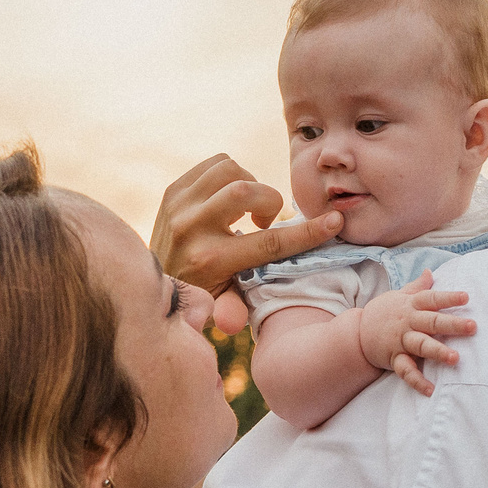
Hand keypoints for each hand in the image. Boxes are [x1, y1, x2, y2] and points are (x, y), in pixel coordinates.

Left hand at [151, 154, 342, 296]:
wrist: (153, 276)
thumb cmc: (200, 291)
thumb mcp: (220, 305)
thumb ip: (232, 311)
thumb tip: (232, 324)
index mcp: (210, 260)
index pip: (268, 243)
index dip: (307, 233)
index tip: (334, 221)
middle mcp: (192, 229)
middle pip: (245, 190)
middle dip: (269, 200)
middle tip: (265, 220)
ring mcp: (180, 205)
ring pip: (230, 169)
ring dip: (251, 183)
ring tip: (249, 207)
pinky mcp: (174, 190)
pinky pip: (215, 164)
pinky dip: (233, 175)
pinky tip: (231, 197)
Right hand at [355, 272, 475, 395]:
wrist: (356, 332)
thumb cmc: (384, 312)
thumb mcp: (399, 295)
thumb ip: (418, 286)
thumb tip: (430, 271)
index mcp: (411, 305)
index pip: (432, 299)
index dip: (449, 298)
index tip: (467, 297)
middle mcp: (407, 322)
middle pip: (431, 322)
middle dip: (452, 325)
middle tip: (472, 327)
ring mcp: (400, 341)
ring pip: (421, 346)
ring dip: (438, 352)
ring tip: (455, 358)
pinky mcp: (394, 358)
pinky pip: (406, 371)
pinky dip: (417, 381)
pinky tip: (431, 390)